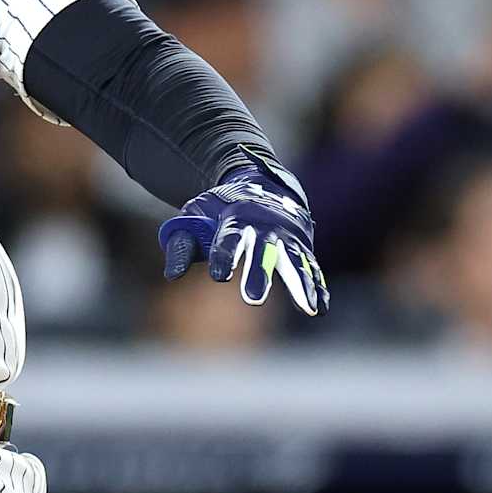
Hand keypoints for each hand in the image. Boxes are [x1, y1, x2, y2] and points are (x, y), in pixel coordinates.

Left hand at [157, 153, 328, 316]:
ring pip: (295, 261)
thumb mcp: (195, 216)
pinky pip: (311, 267)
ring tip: (308, 309)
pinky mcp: (302, 246)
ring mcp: (287, 236)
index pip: (229, 237)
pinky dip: (316, 286)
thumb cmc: (221, 208)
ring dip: (301, 285)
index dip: (224, 255)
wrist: (261, 184)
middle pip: (263, 251)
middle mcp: (264, 226)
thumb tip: (171, 275)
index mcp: (235, 217)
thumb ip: (182, 243)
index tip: (219, 275)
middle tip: (253, 299)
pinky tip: (320, 307)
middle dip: (259, 273)